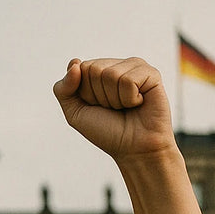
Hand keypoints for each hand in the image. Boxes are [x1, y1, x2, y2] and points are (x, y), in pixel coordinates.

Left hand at [53, 57, 174, 162]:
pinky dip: (129, 99)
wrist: (133, 150)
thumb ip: (63, 89)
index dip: (85, 93)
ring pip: (111, 74)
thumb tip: (75, 63)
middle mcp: (117, 65)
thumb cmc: (106, 131)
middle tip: (113, 109)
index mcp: (98, 71)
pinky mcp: (151, 74)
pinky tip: (138, 103)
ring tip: (126, 107)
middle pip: (94, 69)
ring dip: (115, 99)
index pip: (81, 68)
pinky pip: (129, 80)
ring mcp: (135, 68)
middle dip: (99, 96)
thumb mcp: (74, 113)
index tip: (97, 106)